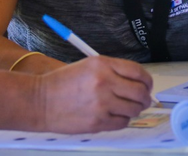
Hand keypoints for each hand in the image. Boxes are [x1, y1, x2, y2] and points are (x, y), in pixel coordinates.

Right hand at [38, 56, 152, 132]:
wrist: (40, 101)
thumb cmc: (62, 83)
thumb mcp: (87, 66)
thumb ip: (112, 72)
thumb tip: (137, 83)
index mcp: (102, 64)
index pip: (137, 71)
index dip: (147, 80)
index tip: (147, 85)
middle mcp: (104, 82)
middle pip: (140, 92)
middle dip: (144, 97)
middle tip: (142, 100)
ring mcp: (102, 103)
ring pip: (134, 109)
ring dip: (133, 110)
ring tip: (124, 108)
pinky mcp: (98, 121)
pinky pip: (123, 122)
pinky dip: (122, 120)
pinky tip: (113, 115)